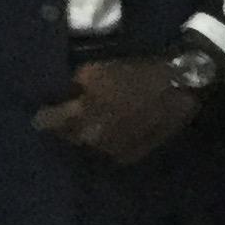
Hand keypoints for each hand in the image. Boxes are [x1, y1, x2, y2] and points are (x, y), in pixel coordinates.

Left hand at [34, 58, 198, 164]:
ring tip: (92, 127)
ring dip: (87, 138)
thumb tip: (65, 95)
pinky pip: (110, 153)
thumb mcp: (96, 69)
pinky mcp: (132, 155)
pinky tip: (112, 134)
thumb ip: (73, 86)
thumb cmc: (136, 72)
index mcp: (80, 116)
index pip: (47, 121)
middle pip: (67, 138)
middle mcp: (92, 139)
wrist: (180, 86)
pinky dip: (107, 145)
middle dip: (65, 128)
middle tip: (68, 118)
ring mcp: (112, 151)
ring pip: (89, 148)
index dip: (44, 114)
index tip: (43, 110)